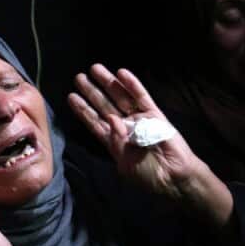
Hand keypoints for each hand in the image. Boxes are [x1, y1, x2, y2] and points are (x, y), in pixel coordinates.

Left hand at [68, 64, 211, 202]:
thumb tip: (111, 119)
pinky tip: (122, 73)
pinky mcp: (154, 114)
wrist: (173, 176)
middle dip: (92, 92)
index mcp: (114, 141)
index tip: (71, 97)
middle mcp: (125, 127)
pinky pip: (141, 97)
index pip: (95, 122)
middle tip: (79, 77)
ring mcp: (139, 118)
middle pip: (104, 105)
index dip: (83, 110)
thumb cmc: (148, 174)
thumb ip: (116, 142)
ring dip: (108, 83)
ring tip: (94, 69)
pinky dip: (132, 85)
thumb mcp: (125, 163)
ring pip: (120, 96)